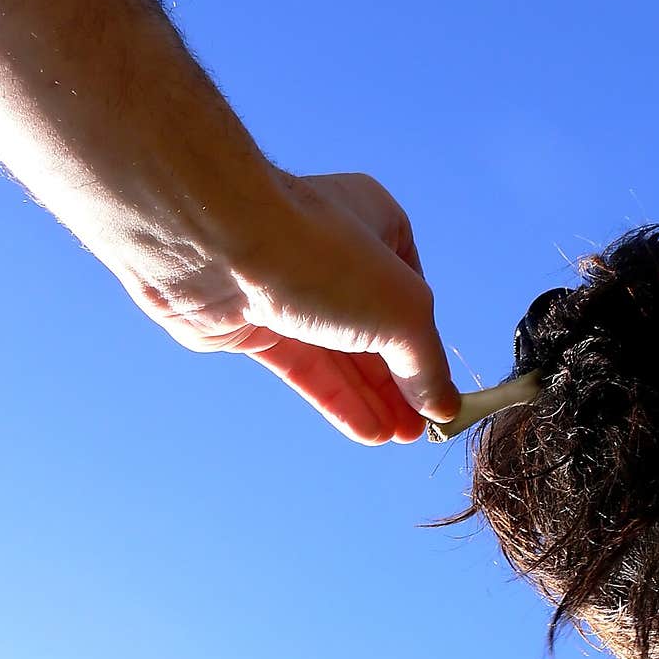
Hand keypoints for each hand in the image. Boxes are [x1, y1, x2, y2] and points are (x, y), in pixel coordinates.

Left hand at [128, 169, 460, 444]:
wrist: (215, 247)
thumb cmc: (321, 256)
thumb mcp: (403, 314)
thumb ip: (426, 365)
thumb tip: (444, 406)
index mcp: (376, 222)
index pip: (411, 292)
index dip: (426, 343)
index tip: (442, 389)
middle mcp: (332, 251)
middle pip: (375, 329)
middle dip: (400, 381)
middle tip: (422, 427)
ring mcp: (289, 288)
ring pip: (339, 353)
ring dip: (371, 397)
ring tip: (400, 436)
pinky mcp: (253, 323)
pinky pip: (303, 367)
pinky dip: (336, 399)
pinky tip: (367, 430)